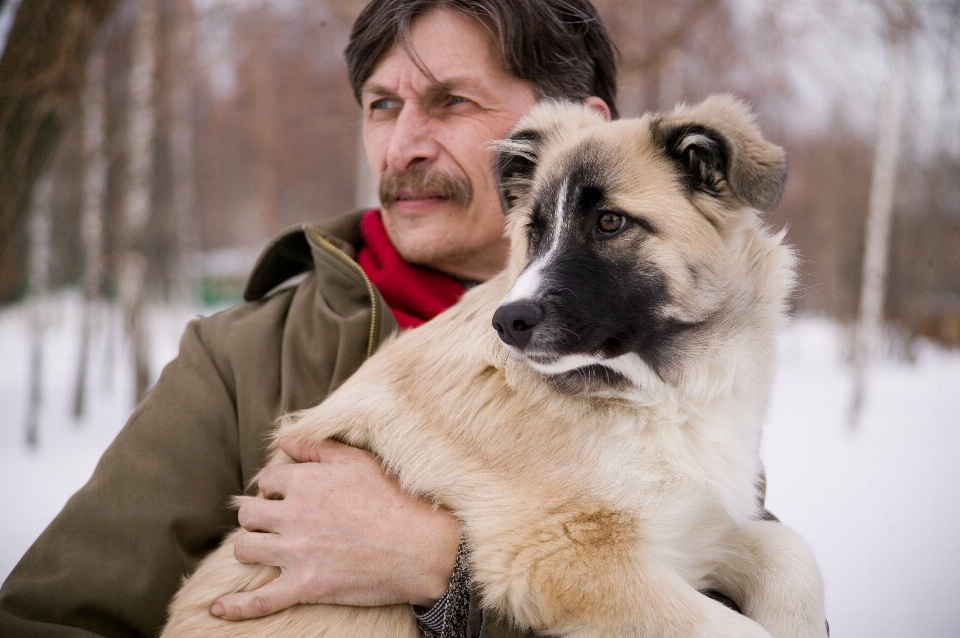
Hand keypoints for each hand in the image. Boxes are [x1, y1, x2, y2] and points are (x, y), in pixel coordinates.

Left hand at [210, 438, 460, 619]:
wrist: (422, 546)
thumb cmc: (396, 499)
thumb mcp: (359, 461)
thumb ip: (317, 447)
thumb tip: (283, 439)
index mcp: (306, 480)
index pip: (268, 480)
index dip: (276, 487)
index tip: (289, 495)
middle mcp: (294, 514)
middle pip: (250, 513)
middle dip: (259, 516)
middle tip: (276, 522)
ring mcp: (296, 552)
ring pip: (246, 547)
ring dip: (250, 546)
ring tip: (263, 548)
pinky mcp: (305, 586)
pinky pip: (259, 600)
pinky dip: (235, 606)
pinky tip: (218, 608)